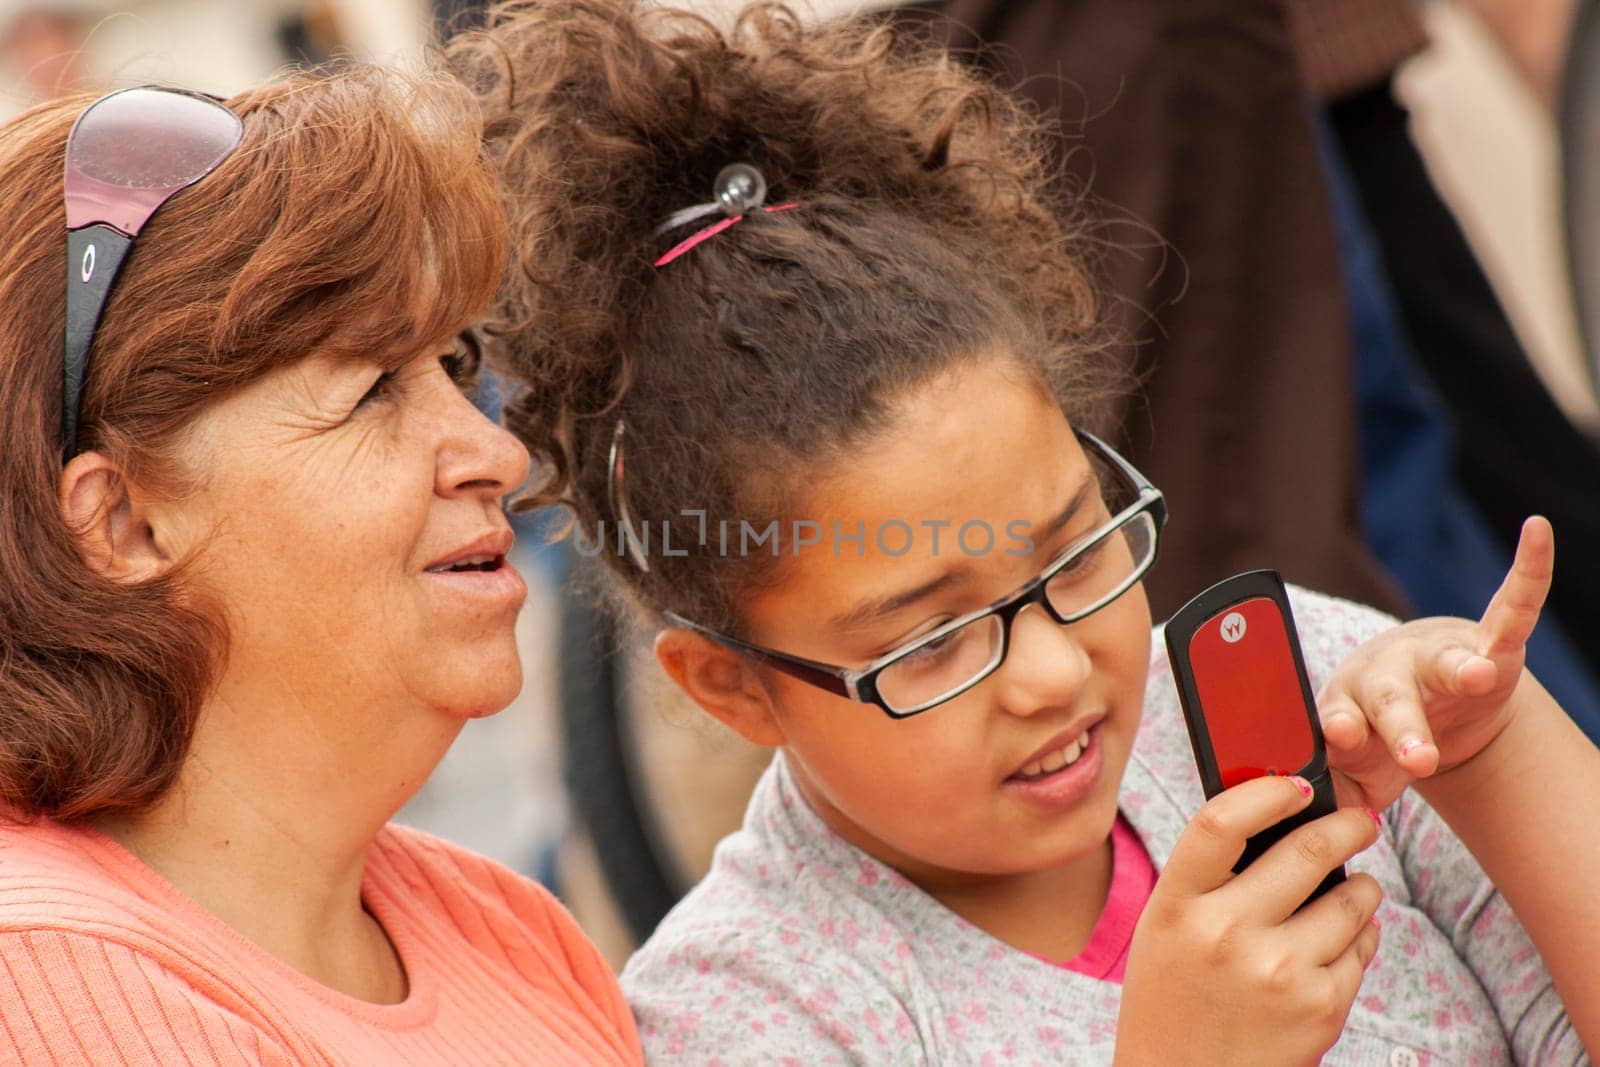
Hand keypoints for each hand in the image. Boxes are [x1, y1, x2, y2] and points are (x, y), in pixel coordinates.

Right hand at [1116, 777, 1382, 1066]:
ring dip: (1362, 885)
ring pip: (1350, 899)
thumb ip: (1209, 878)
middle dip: (1347, 825)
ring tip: (1356, 887)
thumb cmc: (1173, 999)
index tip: (1299, 784)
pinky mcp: (1320, 1008)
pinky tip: (1342, 940)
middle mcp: (1224, 935)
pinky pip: (1362, 947)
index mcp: (1174, 907)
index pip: (1223, 822)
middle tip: (1361, 819)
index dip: (1270, 791)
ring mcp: (1277, 972)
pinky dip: (1361, 935)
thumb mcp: (1166, 930)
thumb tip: (1284, 818)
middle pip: (1306, 849)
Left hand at [1318, 516, 1552, 811]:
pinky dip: (1528, 573)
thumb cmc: (1376, 735)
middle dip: (1403, 727)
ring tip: (1474, 675)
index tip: (1340, 737)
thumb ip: (1338, 798)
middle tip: (1418, 758)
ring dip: (1459, 670)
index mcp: (1345, 704)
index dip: (1338, 728)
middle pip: (1389, 698)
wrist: (1420, 699)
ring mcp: (1434, 656)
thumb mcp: (1357, 771)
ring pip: (1445, 663)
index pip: (1335, 720)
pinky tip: (1536, 534)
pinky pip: (1510, 606)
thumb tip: (1323, 832)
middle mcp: (1385, 673)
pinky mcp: (1486, 643)